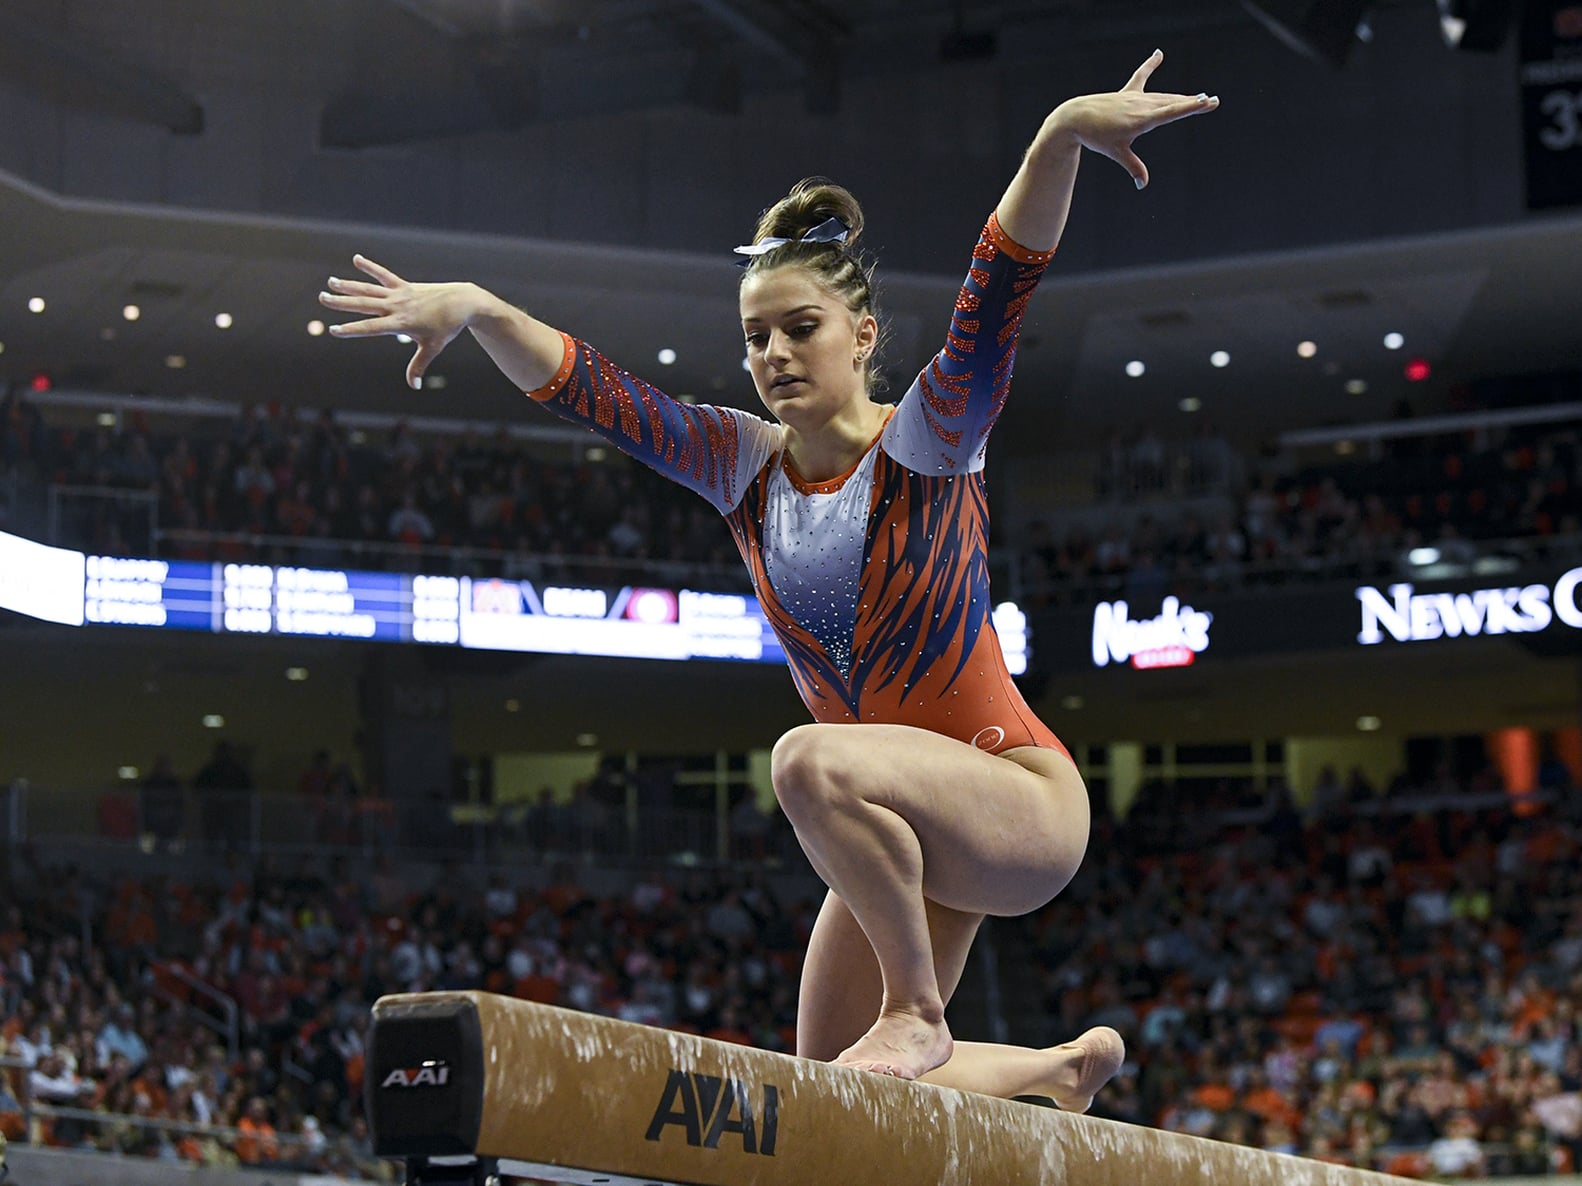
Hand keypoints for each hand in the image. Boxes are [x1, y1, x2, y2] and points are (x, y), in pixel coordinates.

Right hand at [319, 256, 483, 389]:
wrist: (462, 303)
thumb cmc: (447, 327)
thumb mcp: (433, 348)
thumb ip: (419, 365)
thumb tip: (414, 386)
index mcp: (401, 323)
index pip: (371, 328)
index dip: (352, 330)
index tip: (334, 330)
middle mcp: (396, 306)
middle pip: (364, 304)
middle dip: (342, 303)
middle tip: (322, 298)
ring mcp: (400, 294)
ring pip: (369, 289)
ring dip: (349, 286)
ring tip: (330, 282)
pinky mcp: (404, 285)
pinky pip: (384, 275)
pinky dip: (371, 268)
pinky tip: (357, 259)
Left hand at [1046, 50, 1218, 189]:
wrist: (1075, 118)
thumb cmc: (1096, 137)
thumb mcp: (1116, 152)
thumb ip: (1133, 167)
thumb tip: (1142, 185)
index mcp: (1142, 119)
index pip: (1171, 112)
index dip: (1191, 107)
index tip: (1207, 101)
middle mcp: (1141, 105)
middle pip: (1172, 103)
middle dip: (1193, 103)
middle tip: (1213, 101)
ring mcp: (1134, 97)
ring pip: (1162, 96)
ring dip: (1180, 97)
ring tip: (1199, 97)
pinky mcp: (1126, 93)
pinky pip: (1141, 77)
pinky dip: (1150, 66)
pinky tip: (1158, 54)